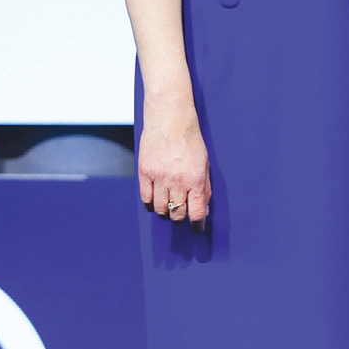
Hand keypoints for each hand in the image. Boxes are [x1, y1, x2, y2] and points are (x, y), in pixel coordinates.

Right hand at [138, 99, 209, 224]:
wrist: (170, 120)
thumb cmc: (191, 140)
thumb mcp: (204, 163)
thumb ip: (204, 186)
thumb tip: (202, 207)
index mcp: (196, 179)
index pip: (196, 211)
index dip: (197, 224)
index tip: (197, 228)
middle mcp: (177, 181)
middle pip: (177, 213)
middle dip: (181, 217)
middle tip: (182, 214)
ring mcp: (159, 177)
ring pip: (160, 209)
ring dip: (166, 212)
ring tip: (169, 207)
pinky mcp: (144, 173)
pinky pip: (146, 198)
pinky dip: (151, 204)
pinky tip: (156, 202)